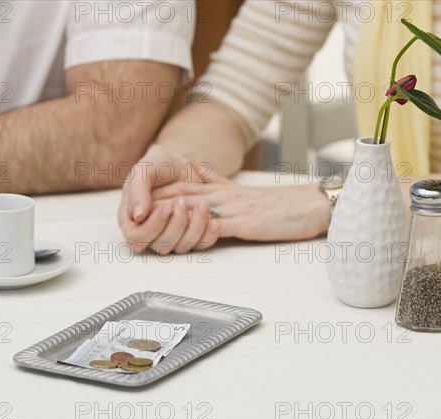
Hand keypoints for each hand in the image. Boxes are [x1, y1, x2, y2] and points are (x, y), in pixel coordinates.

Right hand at [118, 144, 220, 252]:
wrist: (180, 162)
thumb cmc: (157, 165)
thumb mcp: (144, 170)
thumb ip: (137, 191)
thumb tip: (138, 216)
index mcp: (131, 220)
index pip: (136, 238)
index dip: (151, 228)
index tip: (165, 208)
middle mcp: (150, 232)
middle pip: (160, 246)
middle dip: (176, 226)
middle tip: (183, 201)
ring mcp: (171, 235)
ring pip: (181, 248)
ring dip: (194, 229)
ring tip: (203, 205)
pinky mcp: (190, 234)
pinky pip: (200, 245)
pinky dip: (208, 235)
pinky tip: (214, 220)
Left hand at [152, 176, 330, 244]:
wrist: (309, 205)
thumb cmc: (278, 204)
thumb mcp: (242, 189)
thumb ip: (216, 179)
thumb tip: (195, 166)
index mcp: (222, 191)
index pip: (184, 189)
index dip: (158, 192)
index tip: (136, 197)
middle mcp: (224, 197)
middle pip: (183, 197)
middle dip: (156, 202)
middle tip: (131, 208)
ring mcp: (234, 209)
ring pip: (197, 210)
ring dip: (172, 214)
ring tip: (150, 217)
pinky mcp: (247, 224)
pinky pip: (221, 226)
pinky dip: (202, 228)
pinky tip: (187, 230)